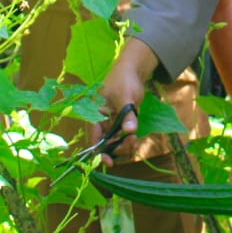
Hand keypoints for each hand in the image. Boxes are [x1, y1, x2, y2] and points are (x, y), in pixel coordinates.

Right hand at [91, 38, 156, 165]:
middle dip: (117, 148)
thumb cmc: (124, 80)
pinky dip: (128, 140)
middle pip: (104, 144)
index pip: (93, 138)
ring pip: (114, 142)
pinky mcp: (120, 122)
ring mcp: (110, 123)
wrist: (133, 70)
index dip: (99, 152)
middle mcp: (100, 122)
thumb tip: (130, 131)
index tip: (109, 162)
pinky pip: (122, 136)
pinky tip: (136, 140)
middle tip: (132, 143)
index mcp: (94, 115)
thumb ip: (127, 114)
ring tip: (136, 141)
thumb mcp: (126, 96)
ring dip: (124, 145)